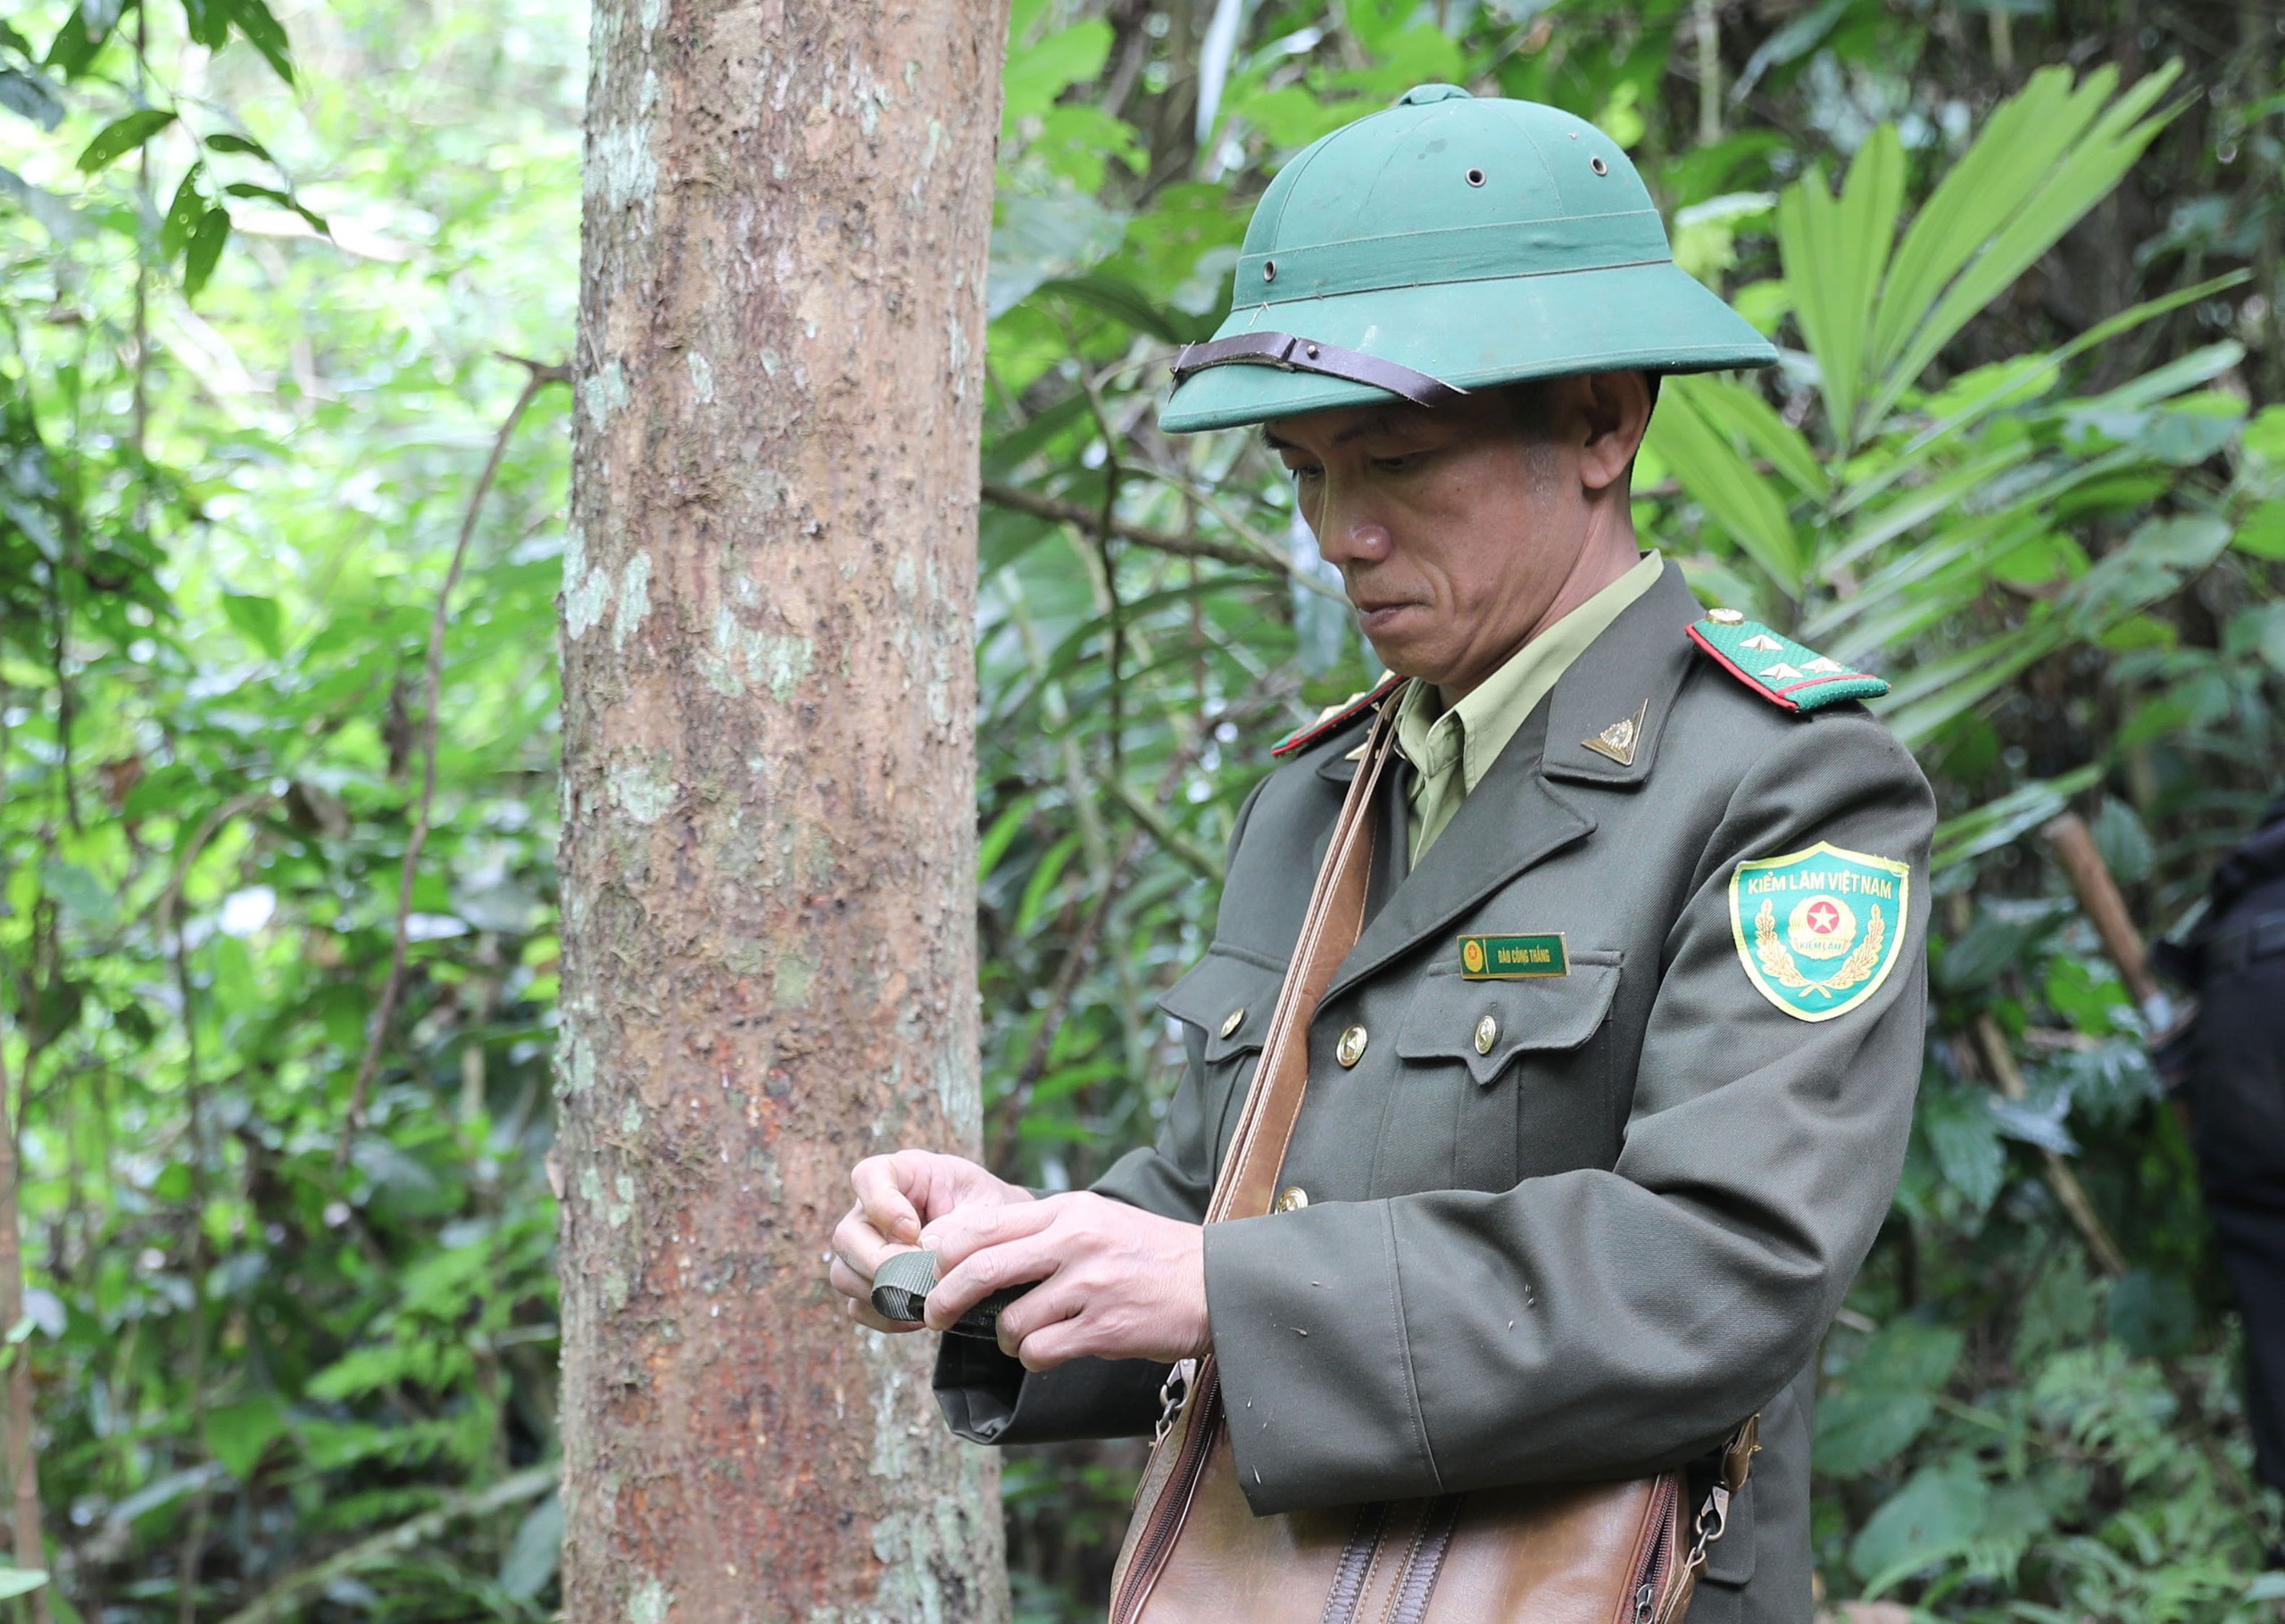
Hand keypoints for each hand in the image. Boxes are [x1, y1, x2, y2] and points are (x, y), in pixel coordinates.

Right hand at [828, 1149, 1032, 1332]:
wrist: (1001, 1242)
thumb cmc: (992, 1212)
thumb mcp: (988, 1208)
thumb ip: (960, 1225)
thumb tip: (924, 1251)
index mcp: (904, 1174)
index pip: (868, 1176)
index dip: (882, 1205)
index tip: (913, 1230)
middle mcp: (874, 1211)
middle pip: (847, 1235)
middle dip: (880, 1262)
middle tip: (919, 1277)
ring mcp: (867, 1248)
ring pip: (844, 1274)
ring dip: (881, 1294)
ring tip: (925, 1299)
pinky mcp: (870, 1283)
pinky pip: (858, 1307)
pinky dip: (885, 1317)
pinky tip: (919, 1315)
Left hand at [923, 1192, 1209, 1369]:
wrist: (1217, 1283)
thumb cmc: (1150, 1255)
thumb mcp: (1097, 1221)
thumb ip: (1043, 1231)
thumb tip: (973, 1252)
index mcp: (1069, 1211)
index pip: (984, 1225)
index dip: (944, 1253)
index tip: (931, 1273)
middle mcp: (1075, 1242)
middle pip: (982, 1268)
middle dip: (945, 1298)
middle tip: (935, 1316)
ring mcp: (1090, 1285)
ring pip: (1011, 1321)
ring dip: (1005, 1339)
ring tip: (1024, 1339)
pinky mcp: (1105, 1328)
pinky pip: (1041, 1352)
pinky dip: (1034, 1359)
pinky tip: (1050, 1353)